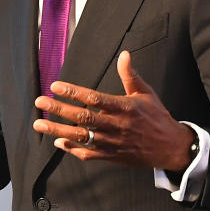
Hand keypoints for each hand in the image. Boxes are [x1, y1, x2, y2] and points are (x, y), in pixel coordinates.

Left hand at [32, 51, 195, 168]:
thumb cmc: (156, 117)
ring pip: (81, 137)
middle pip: (83, 117)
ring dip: (58, 130)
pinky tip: (58, 141)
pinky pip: (88, 154)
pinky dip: (72, 149)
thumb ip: (130, 75)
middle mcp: (116, 125)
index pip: (94, 98)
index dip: (73, 92)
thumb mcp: (146, 93)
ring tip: (39, 124)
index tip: (55, 86)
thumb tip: (124, 54)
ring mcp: (112, 143)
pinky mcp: (112, 156)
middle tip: (40, 102)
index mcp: (125, 107)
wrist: (170, 148)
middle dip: (59, 109)